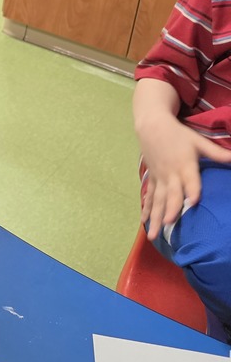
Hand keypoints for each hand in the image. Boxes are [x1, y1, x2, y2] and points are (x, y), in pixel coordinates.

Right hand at [138, 115, 230, 238]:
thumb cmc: (178, 134)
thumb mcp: (198, 141)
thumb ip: (216, 153)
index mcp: (184, 164)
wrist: (152, 126)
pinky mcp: (152, 179)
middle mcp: (170, 174)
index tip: (193, 202)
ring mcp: (159, 178)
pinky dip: (147, 210)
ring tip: (153, 234)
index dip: (192, 190)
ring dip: (155, 217)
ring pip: (157, 200)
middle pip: (170, 194)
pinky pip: (149, 197)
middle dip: (170, 209)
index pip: (190, 179)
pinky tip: (144, 223)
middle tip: (169, 223)